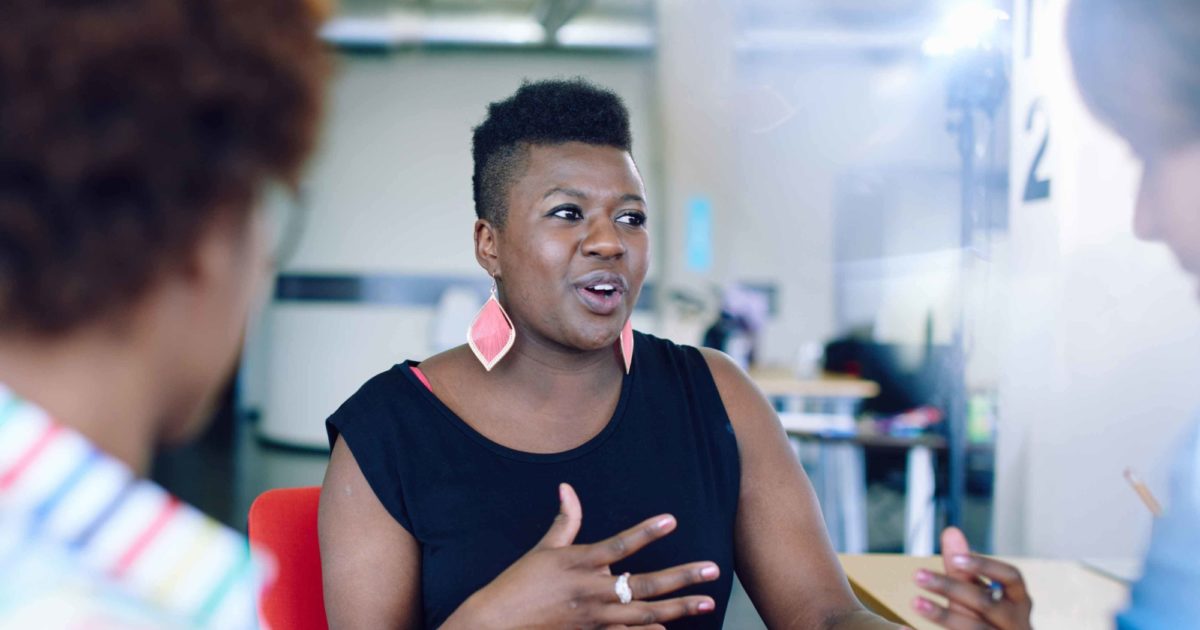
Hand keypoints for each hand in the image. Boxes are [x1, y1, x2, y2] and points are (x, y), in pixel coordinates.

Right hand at [442, 483, 719, 629]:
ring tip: (706, 603)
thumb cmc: (520, 583)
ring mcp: (594, 618)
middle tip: (712, 569)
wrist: (498, 623)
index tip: (672, 520)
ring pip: (645, 614)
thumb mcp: (543, 550)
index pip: (621, 545)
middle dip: (682, 577)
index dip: (646, 532)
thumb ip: (564, 521)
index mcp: (580, 563)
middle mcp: (592, 590)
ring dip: (679, 609)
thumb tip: (567, 487)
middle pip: (645, 584)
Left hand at [910, 527, 1031, 629]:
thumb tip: (950, 531)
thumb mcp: (982, 593)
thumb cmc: (993, 619)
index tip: (955, 559)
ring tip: (915, 602)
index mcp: (1019, 600)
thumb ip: (965, 568)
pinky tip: (904, 628)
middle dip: (952, 588)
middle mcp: (1016, 623)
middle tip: (918, 575)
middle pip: (985, 603)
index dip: (985, 566)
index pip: (1010, 577)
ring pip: (973, 628)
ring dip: (942, 615)